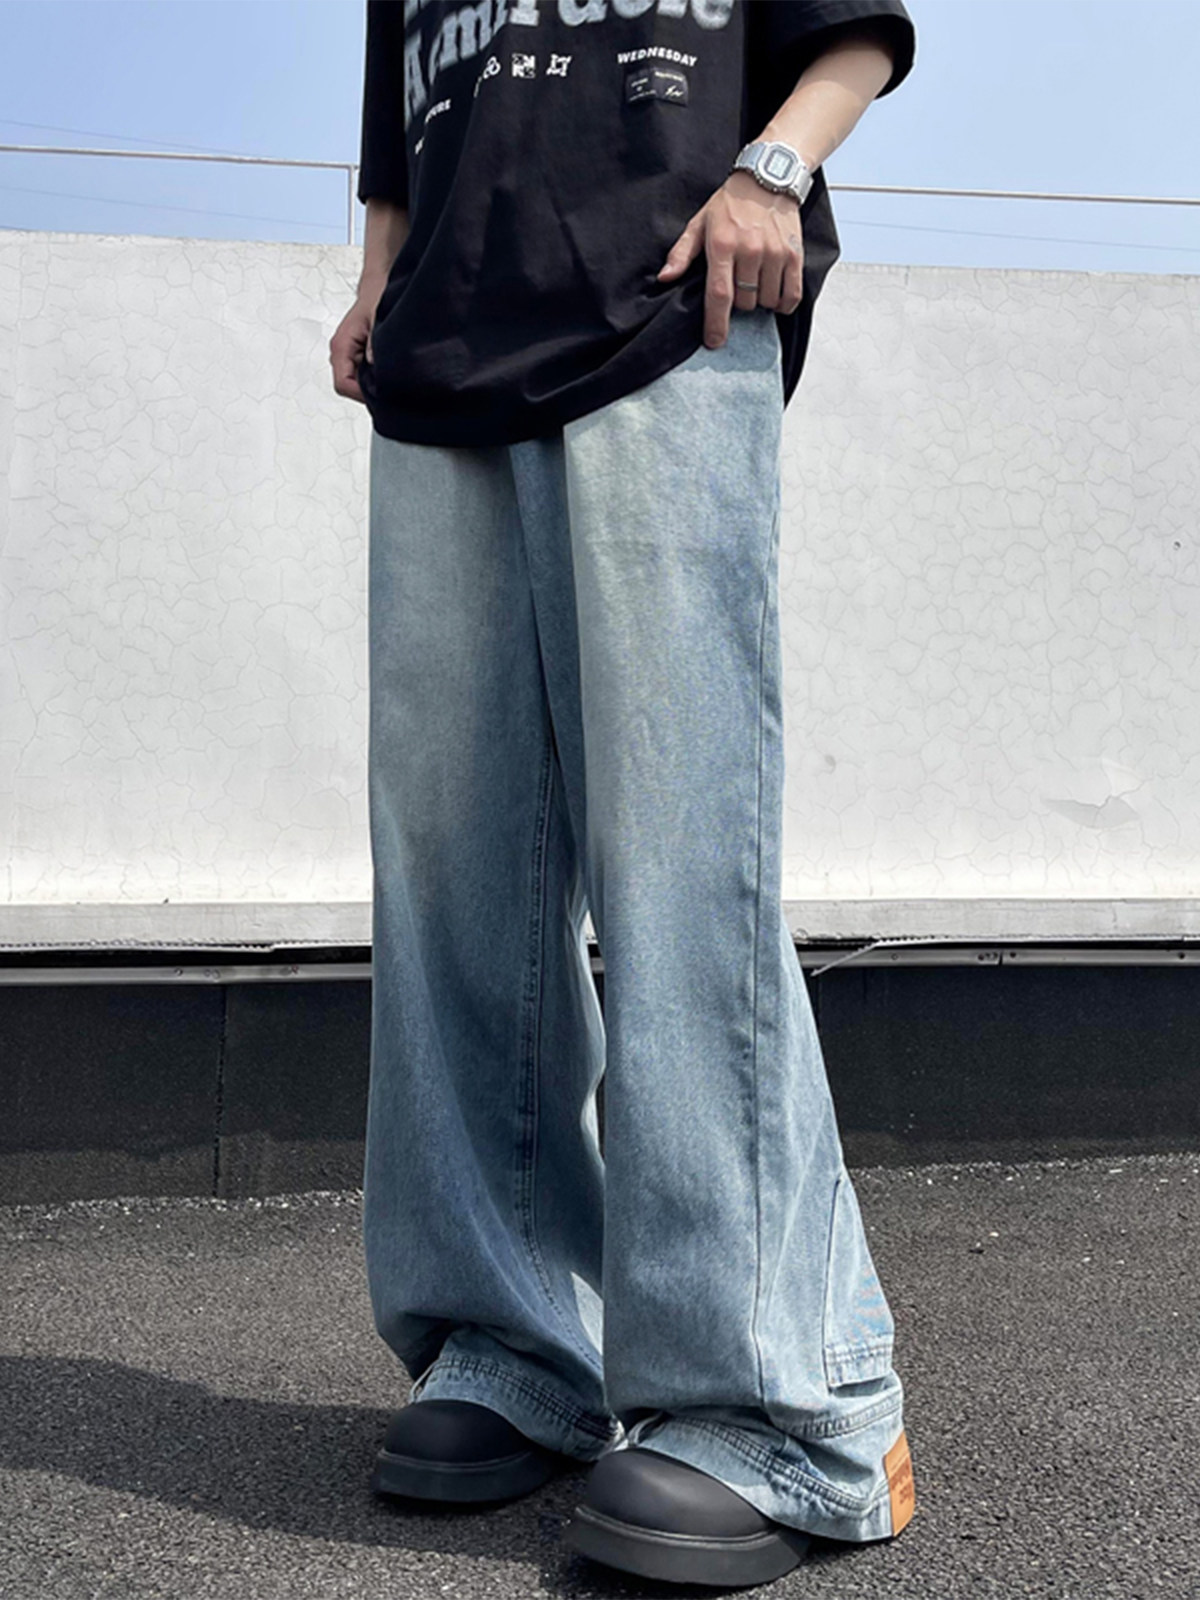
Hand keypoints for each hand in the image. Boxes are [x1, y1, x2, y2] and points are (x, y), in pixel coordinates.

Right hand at [329, 282, 384, 403]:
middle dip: (370, 391)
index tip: (381, 394)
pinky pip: (365, 375)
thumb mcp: (378, 319)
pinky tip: (390, 370)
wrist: (378, 287)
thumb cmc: (376, 298)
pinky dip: (378, 377)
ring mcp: (349, 356)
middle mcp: (341, 353)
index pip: (342, 384)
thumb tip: (376, 366)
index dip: (361, 395)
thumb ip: (374, 344)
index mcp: (341, 346)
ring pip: (358, 383)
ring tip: (392, 376)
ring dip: (375, 384)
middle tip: (392, 387)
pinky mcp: (358, 356)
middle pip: (350, 387)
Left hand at [657, 169, 803, 348]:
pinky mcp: (794, 255)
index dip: (716, 324)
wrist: (768, 180)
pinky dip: (782, 302)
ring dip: (760, 300)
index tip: (714, 341)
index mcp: (722, 246)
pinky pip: (791, 295)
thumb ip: (682, 253)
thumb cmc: (729, 205)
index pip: (719, 295)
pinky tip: (775, 294)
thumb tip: (665, 278)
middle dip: (738, 302)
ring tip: (755, 281)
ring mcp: (774, 253)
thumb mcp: (699, 224)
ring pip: (766, 301)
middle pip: (744, 303)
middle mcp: (749, 251)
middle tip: (738, 283)